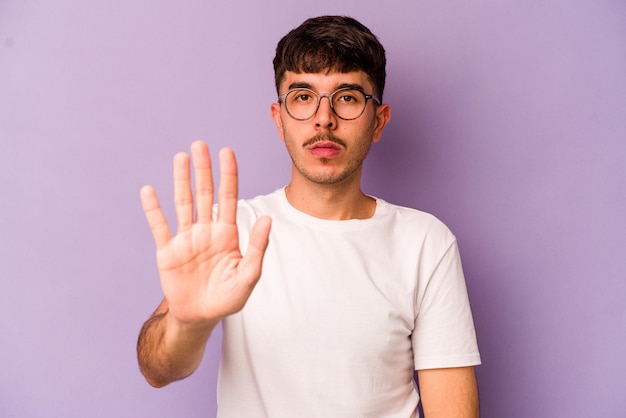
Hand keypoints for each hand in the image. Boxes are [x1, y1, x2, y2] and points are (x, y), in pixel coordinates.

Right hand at [140, 141, 271, 327]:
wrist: (200, 317)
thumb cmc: (227, 297)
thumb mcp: (248, 276)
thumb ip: (257, 248)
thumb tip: (268, 219)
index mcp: (227, 234)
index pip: (229, 197)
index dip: (228, 175)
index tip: (227, 152)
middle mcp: (206, 230)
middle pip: (204, 193)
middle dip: (203, 169)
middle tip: (200, 144)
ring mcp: (186, 238)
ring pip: (183, 203)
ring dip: (181, 180)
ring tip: (180, 157)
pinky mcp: (167, 251)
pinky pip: (159, 226)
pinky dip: (153, 209)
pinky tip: (149, 191)